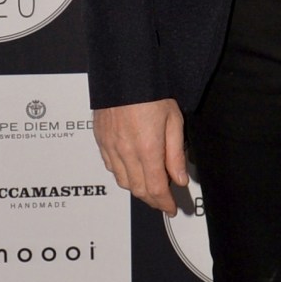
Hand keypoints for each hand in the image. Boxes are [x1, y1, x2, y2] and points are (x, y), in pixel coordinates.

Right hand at [92, 98, 187, 214]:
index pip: (156, 188)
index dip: (164, 203)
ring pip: (123, 181)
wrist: (125, 73)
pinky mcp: (101, 140)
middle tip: (163, 200)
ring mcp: (111, 146)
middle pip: (138, 189)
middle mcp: (126, 151)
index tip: (171, 208)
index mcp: (147, 148)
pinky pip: (111, 167)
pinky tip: (131, 170)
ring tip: (150, 187)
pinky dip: (122, 174)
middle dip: (152, 199)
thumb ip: (176, 154)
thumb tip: (179, 178)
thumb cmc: (151, 91)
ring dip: (137, 189)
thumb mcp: (174, 121)